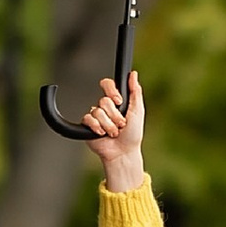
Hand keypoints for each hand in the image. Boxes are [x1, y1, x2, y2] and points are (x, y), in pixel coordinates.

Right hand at [85, 70, 145, 191]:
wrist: (123, 152)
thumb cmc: (133, 134)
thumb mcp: (138, 111)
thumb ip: (135, 92)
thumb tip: (133, 74)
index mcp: (116, 102)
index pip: (108, 85)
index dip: (112, 91)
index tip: (119, 101)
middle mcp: (105, 108)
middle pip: (104, 100)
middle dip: (114, 115)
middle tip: (121, 124)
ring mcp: (96, 116)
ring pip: (97, 111)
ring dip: (109, 125)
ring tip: (114, 133)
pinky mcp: (87, 125)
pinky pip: (88, 119)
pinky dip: (97, 128)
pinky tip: (102, 134)